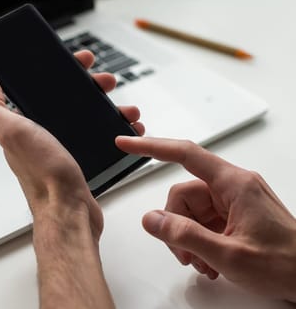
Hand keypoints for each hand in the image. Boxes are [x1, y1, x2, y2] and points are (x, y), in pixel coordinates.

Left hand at [0, 50, 143, 308]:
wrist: (69, 211)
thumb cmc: (43, 175)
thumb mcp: (12, 132)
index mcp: (24, 126)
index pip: (40, 88)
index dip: (58, 71)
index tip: (78, 62)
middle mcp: (41, 136)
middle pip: (67, 99)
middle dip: (89, 86)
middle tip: (106, 81)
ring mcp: (61, 148)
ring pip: (86, 117)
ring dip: (107, 107)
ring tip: (126, 109)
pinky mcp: (79, 161)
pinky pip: (98, 137)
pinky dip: (115, 130)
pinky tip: (128, 129)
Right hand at [116, 136, 295, 301]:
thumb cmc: (286, 264)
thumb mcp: (229, 254)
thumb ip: (185, 235)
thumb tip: (151, 219)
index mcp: (234, 184)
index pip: (185, 154)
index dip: (152, 147)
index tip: (127, 144)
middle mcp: (232, 188)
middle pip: (183, 195)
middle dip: (176, 225)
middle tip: (185, 254)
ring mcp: (232, 203)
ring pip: (189, 212)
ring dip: (188, 239)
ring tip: (203, 263)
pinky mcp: (233, 217)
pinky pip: (201, 222)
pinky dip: (198, 242)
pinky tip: (210, 262)